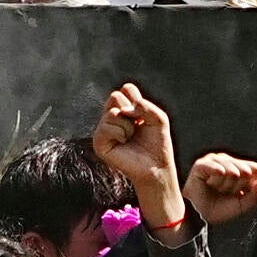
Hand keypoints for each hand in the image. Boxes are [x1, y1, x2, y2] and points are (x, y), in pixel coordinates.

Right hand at [90, 88, 180, 233]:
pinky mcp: (98, 142)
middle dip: (132, 111)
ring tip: (131, 136)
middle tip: (138, 126)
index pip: (125, 90)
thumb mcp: (159, 119)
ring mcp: (104, 129)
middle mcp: (112, 117)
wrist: (156, 165)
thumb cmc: (158, 143)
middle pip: (115, 96)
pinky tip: (124, 142)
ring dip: (128, 125)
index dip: (136, 98)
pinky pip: (106, 127)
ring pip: (112, 112)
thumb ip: (145, 106)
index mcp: (126, 109)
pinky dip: (120, 133)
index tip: (144, 114)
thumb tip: (124, 108)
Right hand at [186, 153, 256, 231]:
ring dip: (225, 186)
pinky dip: (218, 171)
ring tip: (215, 189)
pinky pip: (216, 166)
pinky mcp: (201, 165)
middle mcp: (229, 162)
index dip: (252, 185)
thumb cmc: (220, 209)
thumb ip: (256, 196)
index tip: (240, 194)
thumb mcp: (243, 205)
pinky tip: (220, 173)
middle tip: (223, 192)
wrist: (197, 215)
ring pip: (232, 171)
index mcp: (242, 169)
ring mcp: (215, 161)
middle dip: (237, 187)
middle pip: (246, 171)